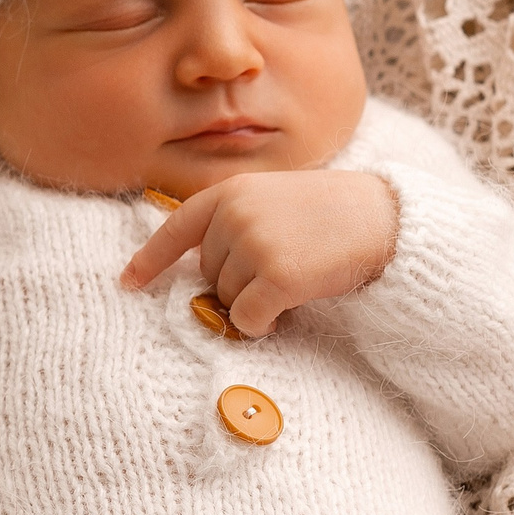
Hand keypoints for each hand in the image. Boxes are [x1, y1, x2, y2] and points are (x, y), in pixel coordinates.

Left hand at [121, 169, 397, 336]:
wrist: (386, 218)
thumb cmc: (332, 213)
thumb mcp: (273, 199)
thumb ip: (234, 223)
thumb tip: (200, 277)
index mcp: (230, 191)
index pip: (176, 229)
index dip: (149, 259)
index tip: (127, 282)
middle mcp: (234, 215)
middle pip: (206, 273)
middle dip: (235, 281)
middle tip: (283, 265)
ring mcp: (254, 244)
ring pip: (225, 298)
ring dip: (252, 301)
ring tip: (294, 277)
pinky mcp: (277, 276)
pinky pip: (246, 319)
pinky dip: (261, 323)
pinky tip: (289, 306)